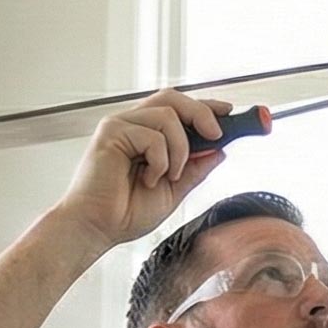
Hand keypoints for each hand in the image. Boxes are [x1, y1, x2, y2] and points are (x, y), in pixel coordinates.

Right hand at [54, 88, 233, 252]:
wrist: (97, 228)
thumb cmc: (125, 212)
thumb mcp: (174, 190)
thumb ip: (194, 169)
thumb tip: (219, 151)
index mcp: (147, 135)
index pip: (179, 109)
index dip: (206, 107)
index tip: (230, 112)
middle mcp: (133, 125)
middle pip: (173, 99)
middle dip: (202, 113)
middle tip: (217, 135)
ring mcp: (121, 126)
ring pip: (168, 115)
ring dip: (180, 149)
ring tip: (170, 176)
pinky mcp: (111, 133)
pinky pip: (153, 136)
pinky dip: (161, 160)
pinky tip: (149, 179)